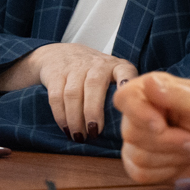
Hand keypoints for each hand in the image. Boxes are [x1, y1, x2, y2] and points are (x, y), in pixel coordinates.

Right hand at [0, 43, 139, 142]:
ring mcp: (75, 68)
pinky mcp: (56, 74)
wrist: (61, 53)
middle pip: (94, 85)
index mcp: (117, 66)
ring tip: (79, 136)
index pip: (124, 71)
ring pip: (73, 93)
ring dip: (75, 118)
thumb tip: (133, 128)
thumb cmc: (95, 74)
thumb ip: (123, 96)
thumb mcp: (114, 77)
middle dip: (93, 111)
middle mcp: (96, 65)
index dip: (125, 83)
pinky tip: (66, 128)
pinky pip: (56, 96)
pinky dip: (60, 115)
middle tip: (94, 133)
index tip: (126, 100)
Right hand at [114, 72, 189, 182]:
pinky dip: (165, 172)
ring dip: (172, 157)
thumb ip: (176, 94)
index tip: (160, 125)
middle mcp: (140, 114)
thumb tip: (150, 83)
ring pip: (138, 156)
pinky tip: (179, 162)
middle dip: (168, 142)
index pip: (124, 98)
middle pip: (132, 133)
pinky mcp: (141, 164)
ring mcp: (138, 141)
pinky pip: (140, 174)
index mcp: (151, 91)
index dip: (138, 114)